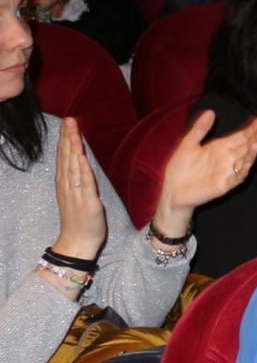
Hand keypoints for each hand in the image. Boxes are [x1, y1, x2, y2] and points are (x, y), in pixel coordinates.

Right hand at [49, 117, 106, 260]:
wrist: (77, 243)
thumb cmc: (80, 220)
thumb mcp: (78, 195)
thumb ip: (79, 179)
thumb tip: (82, 162)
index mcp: (66, 183)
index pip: (65, 157)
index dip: (65, 139)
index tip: (67, 123)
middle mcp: (68, 186)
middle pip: (67, 157)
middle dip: (68, 137)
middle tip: (69, 119)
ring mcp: (76, 193)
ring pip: (73, 166)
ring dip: (73, 148)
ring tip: (74, 130)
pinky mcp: (87, 202)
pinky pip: (84, 183)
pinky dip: (82, 169)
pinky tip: (81, 156)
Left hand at [150, 110, 256, 238]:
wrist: (171, 190)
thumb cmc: (179, 168)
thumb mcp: (188, 144)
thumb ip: (200, 129)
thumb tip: (211, 111)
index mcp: (220, 147)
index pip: (240, 136)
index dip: (251, 128)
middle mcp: (227, 158)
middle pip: (246, 146)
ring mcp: (227, 172)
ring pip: (245, 161)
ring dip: (252, 153)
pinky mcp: (224, 185)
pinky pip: (237, 177)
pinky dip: (243, 170)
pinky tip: (247, 162)